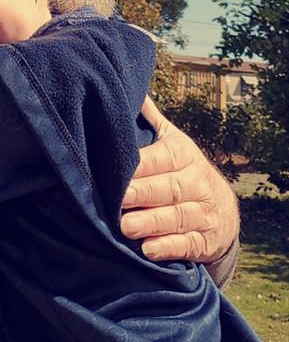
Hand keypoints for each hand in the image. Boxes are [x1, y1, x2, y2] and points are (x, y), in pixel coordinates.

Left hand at [120, 95, 238, 263]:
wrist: (223, 210)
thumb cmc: (184, 171)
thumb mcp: (174, 143)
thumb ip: (152, 121)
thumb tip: (132, 91)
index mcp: (185, 156)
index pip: (163, 158)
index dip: (142, 165)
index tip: (119, 171)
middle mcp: (197, 183)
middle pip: (169, 188)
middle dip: (144, 193)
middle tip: (119, 198)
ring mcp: (204, 213)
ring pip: (177, 217)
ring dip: (152, 223)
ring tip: (126, 228)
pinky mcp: (204, 241)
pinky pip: (187, 245)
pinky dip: (168, 248)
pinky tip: (148, 251)